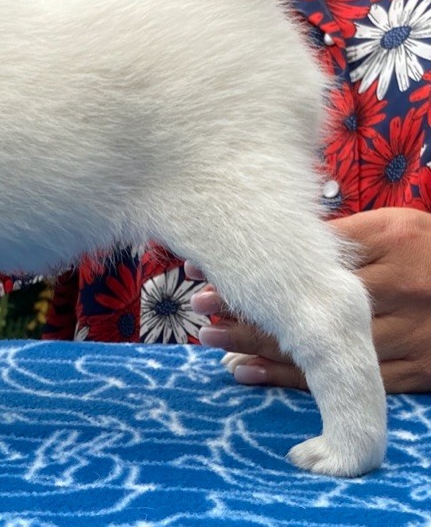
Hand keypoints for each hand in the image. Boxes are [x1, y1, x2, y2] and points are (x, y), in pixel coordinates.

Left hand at [189, 208, 430, 392]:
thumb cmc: (430, 251)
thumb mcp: (393, 226)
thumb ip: (340, 235)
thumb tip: (265, 239)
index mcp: (391, 240)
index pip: (305, 257)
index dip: (253, 266)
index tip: (205, 268)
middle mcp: (400, 287)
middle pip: (309, 303)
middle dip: (247, 307)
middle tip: (199, 308)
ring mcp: (410, 332)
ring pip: (320, 345)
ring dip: (259, 345)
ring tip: (212, 340)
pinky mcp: (417, 370)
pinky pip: (344, 380)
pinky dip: (291, 378)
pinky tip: (250, 373)